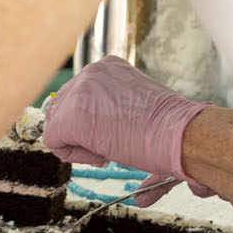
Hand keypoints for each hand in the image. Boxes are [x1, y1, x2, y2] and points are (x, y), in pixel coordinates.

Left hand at [42, 57, 204, 205]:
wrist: (179, 134)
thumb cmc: (169, 128)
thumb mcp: (139, 108)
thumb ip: (118, 113)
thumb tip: (124, 166)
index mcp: (107, 67)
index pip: (77, 94)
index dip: (91, 120)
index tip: (115, 131)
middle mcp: (90, 72)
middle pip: (61, 106)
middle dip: (79, 130)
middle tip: (108, 145)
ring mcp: (79, 92)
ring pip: (56, 123)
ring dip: (78, 143)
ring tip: (107, 151)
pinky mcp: (71, 117)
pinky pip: (53, 140)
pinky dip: (72, 155)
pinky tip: (101, 155)